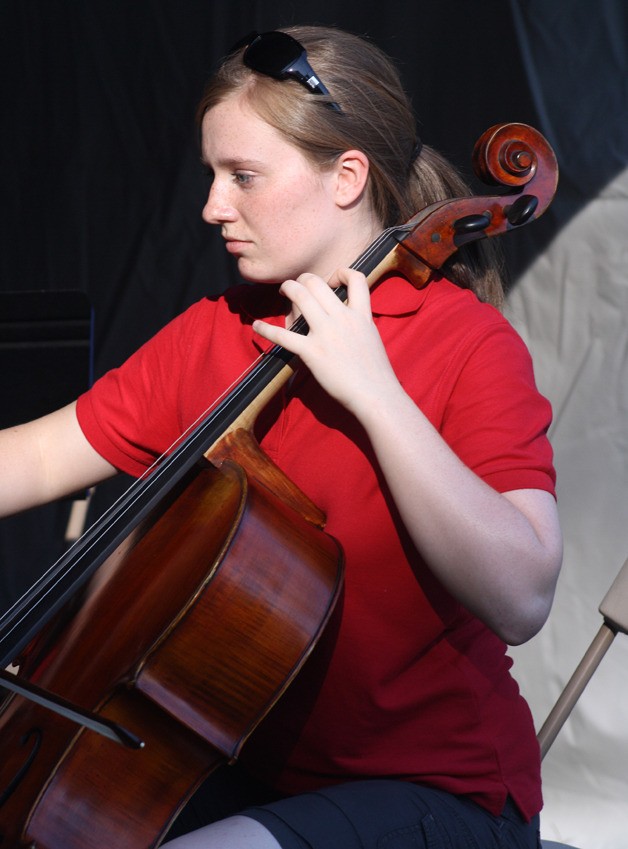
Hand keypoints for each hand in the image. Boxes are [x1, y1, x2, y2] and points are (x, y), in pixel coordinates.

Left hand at [252, 268, 400, 415]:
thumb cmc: (375, 374)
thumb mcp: (371, 338)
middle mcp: (343, 318)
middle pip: (317, 282)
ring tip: (282, 292)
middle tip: (297, 287)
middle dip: (303, 280)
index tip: (332, 281)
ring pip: (300, 295)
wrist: (376, 395)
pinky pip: (283, 335)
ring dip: (287, 289)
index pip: (356, 278)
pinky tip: (257, 326)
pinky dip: (266, 329)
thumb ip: (357, 324)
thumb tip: (344, 321)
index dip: (342, 273)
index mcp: (361, 315)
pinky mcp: (312, 352)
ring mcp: (326, 333)